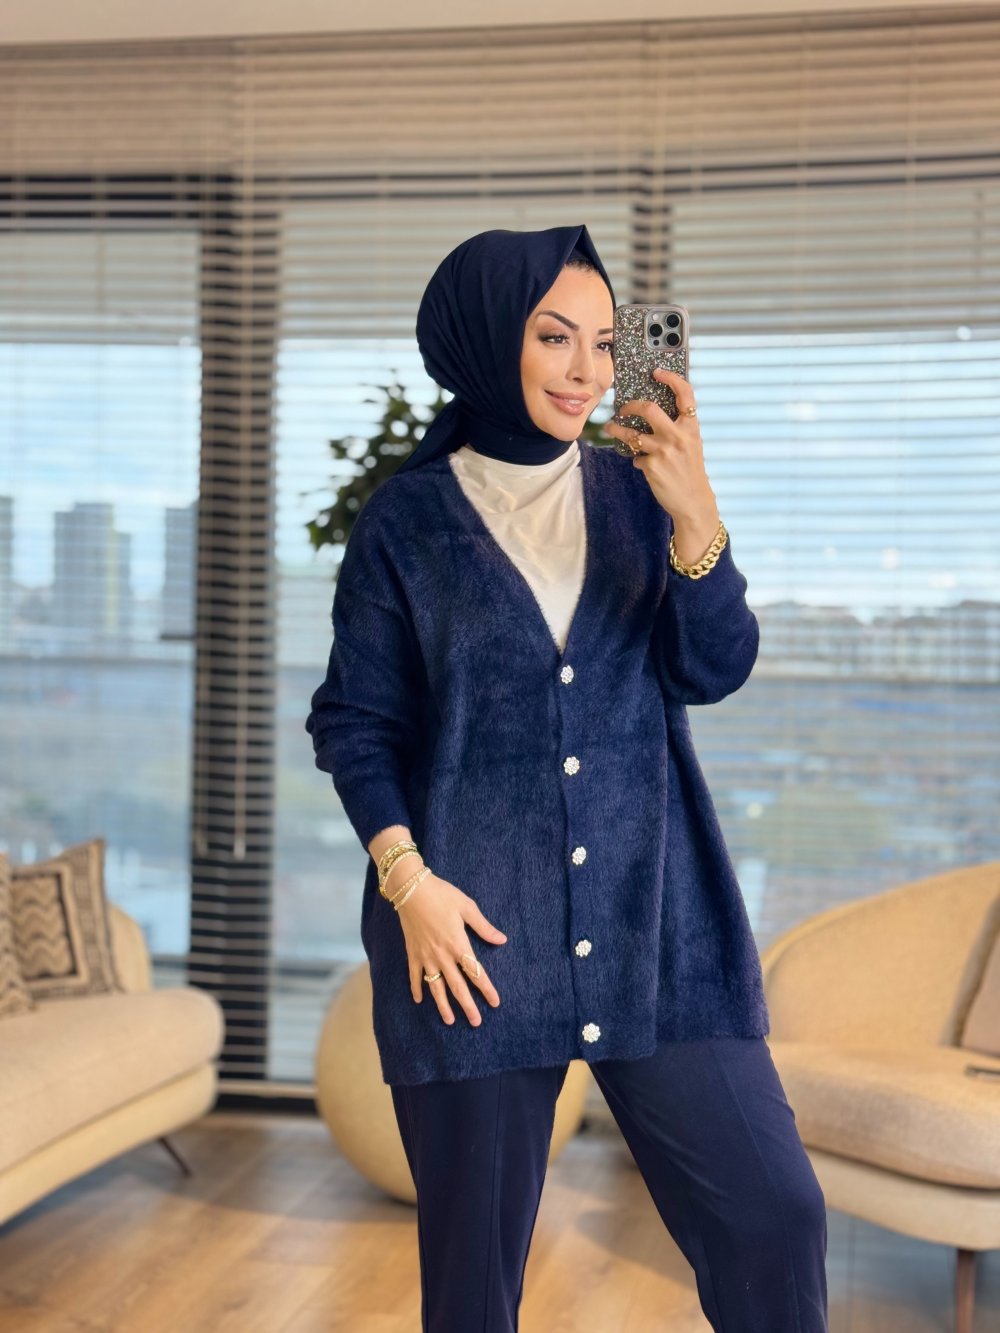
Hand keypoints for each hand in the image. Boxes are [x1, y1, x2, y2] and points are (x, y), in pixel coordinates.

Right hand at [394, 871, 505, 1026]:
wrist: (411, 889)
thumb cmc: (442, 895)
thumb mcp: (467, 907)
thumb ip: (484, 927)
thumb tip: (502, 940)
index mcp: (458, 944)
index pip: (475, 972)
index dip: (486, 989)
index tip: (495, 1003)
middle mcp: (442, 955)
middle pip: (457, 986)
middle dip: (467, 1006)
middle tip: (476, 1022)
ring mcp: (426, 956)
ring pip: (436, 986)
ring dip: (443, 1005)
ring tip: (449, 1021)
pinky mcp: (412, 953)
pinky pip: (414, 975)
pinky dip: (416, 988)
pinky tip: (420, 1001)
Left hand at [602, 369, 720, 558]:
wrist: (693, 501)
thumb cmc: (690, 472)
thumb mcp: (692, 445)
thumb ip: (677, 429)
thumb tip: (650, 414)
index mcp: (691, 428)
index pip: (685, 394)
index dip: (671, 379)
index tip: (656, 372)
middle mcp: (678, 436)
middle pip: (649, 409)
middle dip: (630, 405)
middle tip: (622, 408)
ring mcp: (664, 451)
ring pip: (632, 434)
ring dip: (616, 430)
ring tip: (610, 428)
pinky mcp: (651, 466)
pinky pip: (636, 457)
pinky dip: (637, 459)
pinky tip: (643, 465)